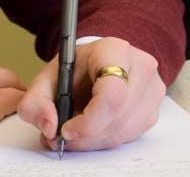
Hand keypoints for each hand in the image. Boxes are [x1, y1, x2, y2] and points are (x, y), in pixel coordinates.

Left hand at [17, 37, 165, 150]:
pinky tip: (92, 130)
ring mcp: (152, 87)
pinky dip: (107, 140)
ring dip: (95, 141)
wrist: (96, 62)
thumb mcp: (46, 79)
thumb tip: (49, 127)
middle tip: (63, 138)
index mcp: (114, 50)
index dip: (89, 121)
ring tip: (74, 132)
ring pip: (126, 130)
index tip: (66, 131)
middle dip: (87, 135)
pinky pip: (132, 135)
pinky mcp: (154, 108)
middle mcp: (140, 66)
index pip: (111, 94)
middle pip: (118, 116)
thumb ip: (35, 103)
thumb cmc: (75, 69)